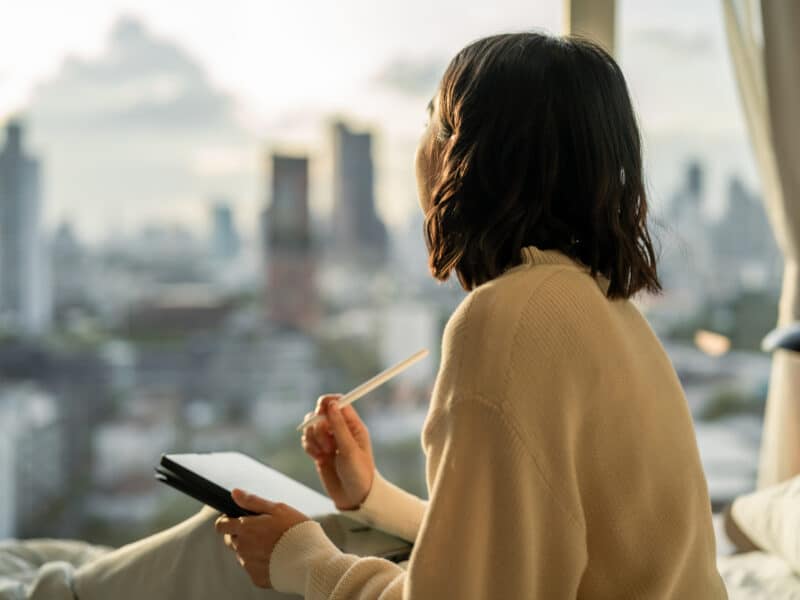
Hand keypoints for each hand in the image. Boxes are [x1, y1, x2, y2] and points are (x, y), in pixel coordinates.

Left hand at [214, 489, 308, 588]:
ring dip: (252, 549)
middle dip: (242, 535)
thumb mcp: (277, 509)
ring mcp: (248, 565)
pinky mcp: (256, 578)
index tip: (238, 520)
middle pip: (232, 540)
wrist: (310, 559)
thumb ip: (252, 501)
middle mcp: (242, 548)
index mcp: (245, 528)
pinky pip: (253, 568)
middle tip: (263, 532)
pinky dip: (261, 563)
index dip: (227, 521)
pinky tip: (277, 558)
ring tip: (274, 545)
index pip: (221, 526)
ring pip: (243, 554)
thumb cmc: (296, 530)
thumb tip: (234, 493)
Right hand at [301, 394, 374, 509]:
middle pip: (321, 414)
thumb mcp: (349, 449)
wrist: (354, 497)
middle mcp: (340, 430)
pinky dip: (309, 447)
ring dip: (314, 438)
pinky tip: (318, 458)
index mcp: (353, 425)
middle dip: (319, 426)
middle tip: (328, 444)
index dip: (327, 403)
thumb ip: (339, 426)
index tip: (320, 410)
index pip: (338, 403)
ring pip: (312, 427)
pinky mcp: (320, 451)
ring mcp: (329, 440)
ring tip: (325, 453)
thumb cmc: (359, 473)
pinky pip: (307, 441)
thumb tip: (331, 403)